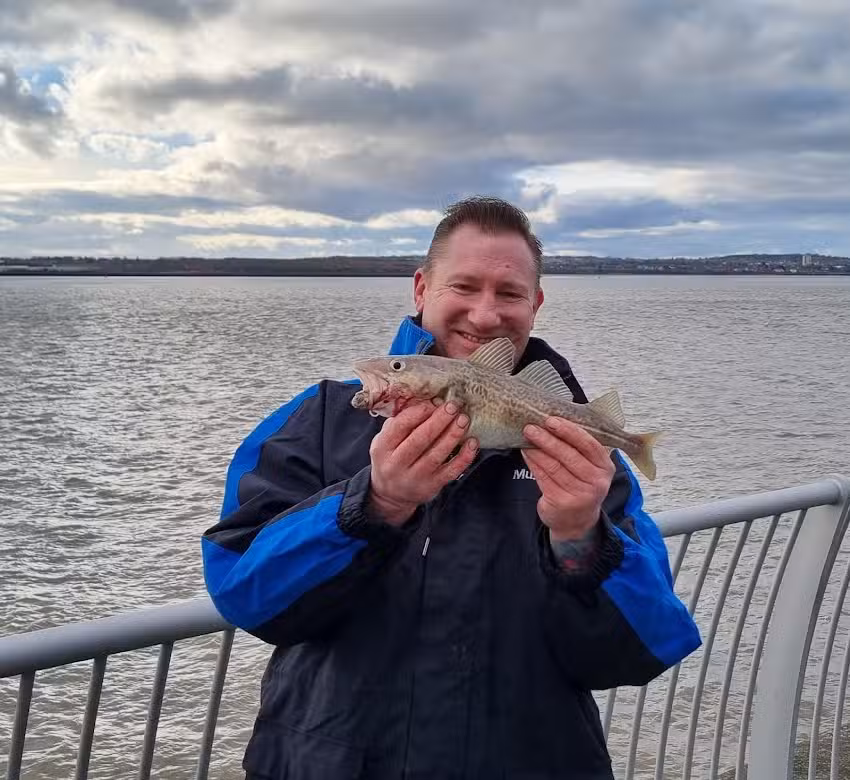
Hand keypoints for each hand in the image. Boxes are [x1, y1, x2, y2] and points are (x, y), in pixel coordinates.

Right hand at [368, 400, 478, 525]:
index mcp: (383, 448)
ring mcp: (415, 477)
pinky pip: (450, 471)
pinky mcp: (431, 486)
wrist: (390, 495)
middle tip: (452, 406)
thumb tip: (423, 401)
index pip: (400, 427)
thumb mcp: (384, 440)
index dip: (418, 413)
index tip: (433, 402)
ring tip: (463, 420)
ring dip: (452, 435)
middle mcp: (396, 464)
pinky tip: (472, 443)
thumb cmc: (391, 458)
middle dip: (438, 421)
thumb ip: (399, 421)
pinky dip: (463, 457)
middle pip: (420, 439)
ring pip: (436, 454)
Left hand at [521, 417, 615, 540]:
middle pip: (569, 455)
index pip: (588, 444)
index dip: (569, 431)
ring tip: (526, 437)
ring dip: (537, 449)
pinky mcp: (561, 502)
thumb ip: (578, 449)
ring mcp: (579, 494)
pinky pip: (543, 477)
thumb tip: (552, 423)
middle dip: (548, 439)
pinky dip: (533, 462)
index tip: (551, 420)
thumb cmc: (580, 485)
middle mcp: (596, 481)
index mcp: (605, 467)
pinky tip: (526, 452)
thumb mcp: (589, 468)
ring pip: (554, 466)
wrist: (577, 521)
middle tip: (531, 427)